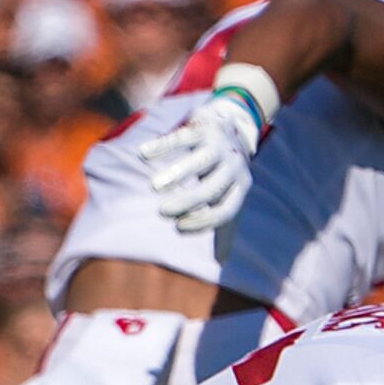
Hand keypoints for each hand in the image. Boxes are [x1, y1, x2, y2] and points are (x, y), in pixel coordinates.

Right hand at [139, 91, 263, 232]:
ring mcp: (219, 143)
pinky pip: (182, 136)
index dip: (204, 222)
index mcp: (240, 186)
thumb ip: (226, 224)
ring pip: (200, 160)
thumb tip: (221, 261)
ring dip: (177, 173)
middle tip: (163, 211)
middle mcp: (233, 165)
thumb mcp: (231, 193)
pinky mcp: (204, 125)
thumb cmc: (224, 170)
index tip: (179, 227)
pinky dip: (162, 145)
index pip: (226, 210)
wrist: (234, 122)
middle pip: (212, 187)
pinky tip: (143, 154)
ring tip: (154, 186)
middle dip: (188, 200)